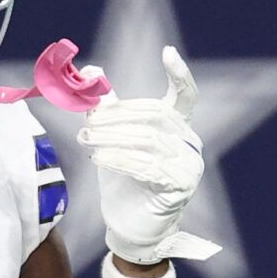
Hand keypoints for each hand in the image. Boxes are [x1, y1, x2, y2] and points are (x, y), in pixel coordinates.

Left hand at [77, 47, 218, 266]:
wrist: (130, 225)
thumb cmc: (123, 180)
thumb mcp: (112, 138)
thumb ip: (105, 106)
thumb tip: (92, 69)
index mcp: (177, 126)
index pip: (185, 96)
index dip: (179, 74)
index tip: (168, 52)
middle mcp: (189, 142)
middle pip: (153, 117)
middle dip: (116, 118)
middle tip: (86, 124)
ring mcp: (189, 164)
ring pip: (147, 141)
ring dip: (112, 138)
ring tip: (86, 140)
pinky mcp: (181, 185)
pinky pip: (148, 166)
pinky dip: (120, 159)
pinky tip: (99, 157)